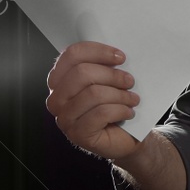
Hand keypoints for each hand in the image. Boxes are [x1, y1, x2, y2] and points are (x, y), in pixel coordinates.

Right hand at [46, 41, 144, 162]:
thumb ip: (104, 67)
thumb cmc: (115, 107)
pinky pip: (101, 113)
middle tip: (129, 81)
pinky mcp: (77, 134)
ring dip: (120, 95)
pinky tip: (128, 112)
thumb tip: (116, 56)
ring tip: (132, 99)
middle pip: (82, 73)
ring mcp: (64, 118)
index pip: (72, 55)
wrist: (125, 138)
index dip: (98, 51)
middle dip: (112, 75)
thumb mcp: (108, 83)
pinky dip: (120, 110)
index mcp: (59, 80)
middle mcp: (56, 99)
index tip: (120, 57)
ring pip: (93, 94)